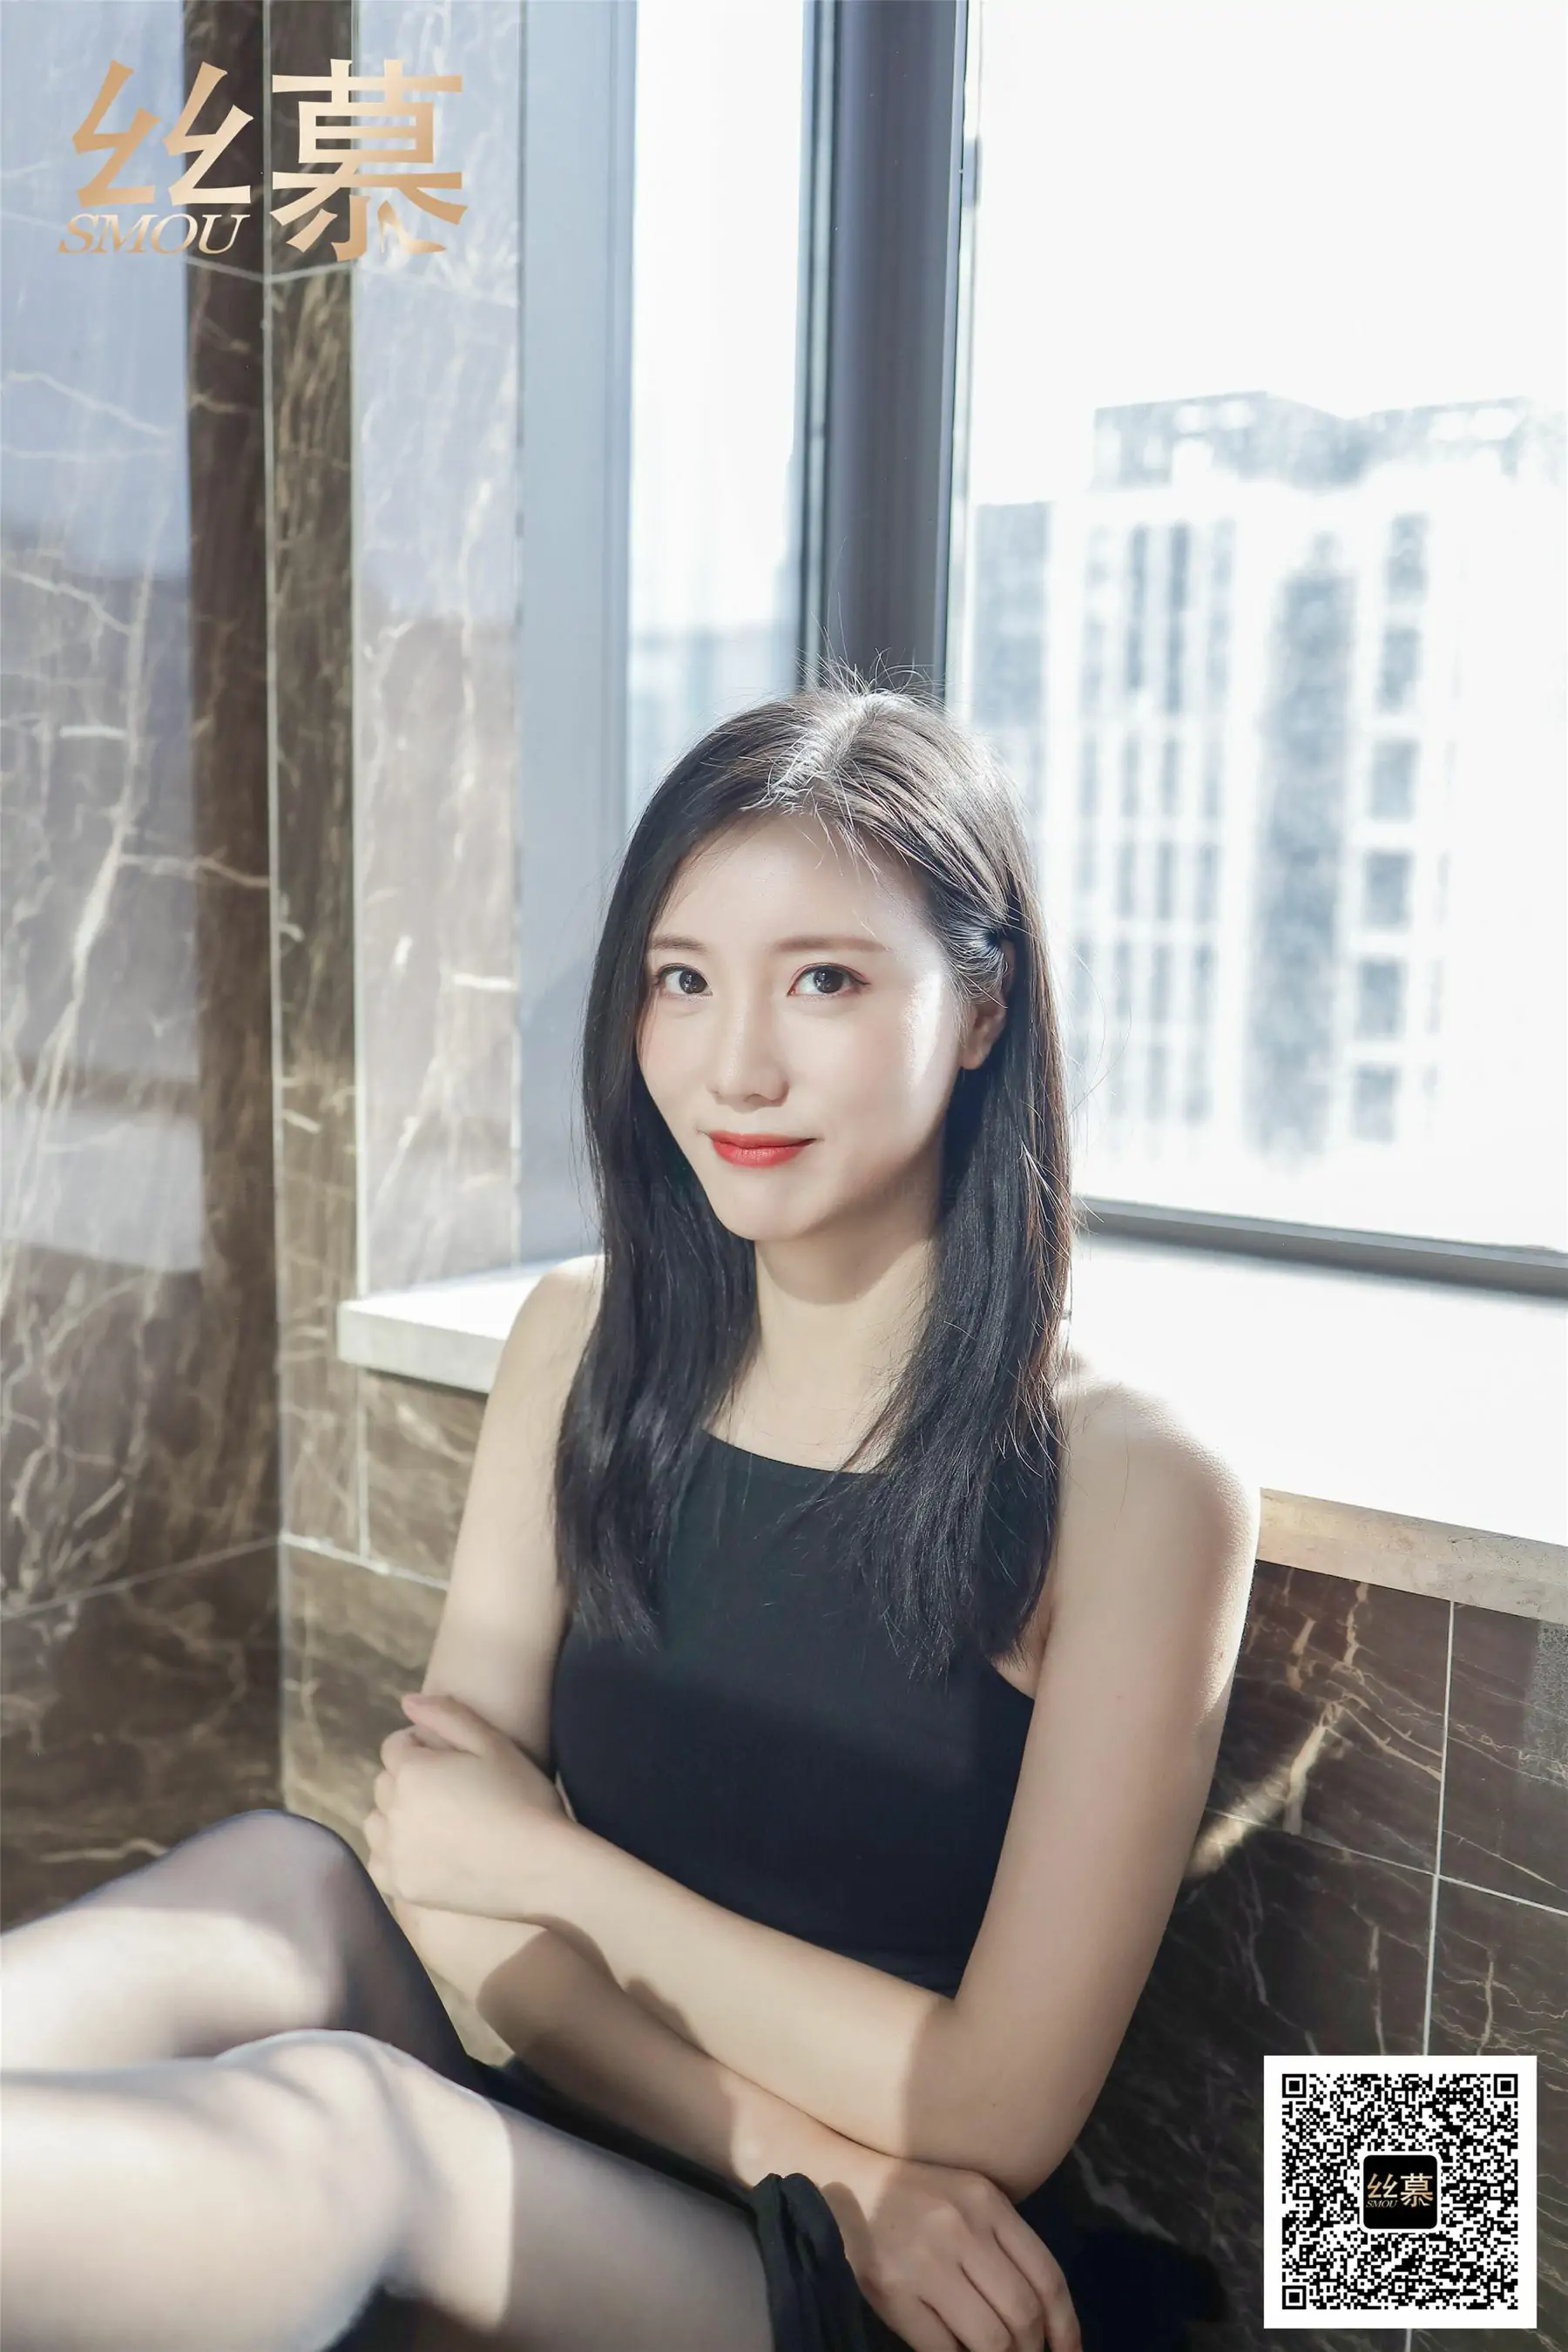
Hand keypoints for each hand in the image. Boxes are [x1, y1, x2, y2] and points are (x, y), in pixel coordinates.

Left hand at [362, 1691, 568, 1915]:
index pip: (395, 1747)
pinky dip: (393, 1855)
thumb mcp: (493, 1744)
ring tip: (435, 1823)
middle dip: (408, 1780)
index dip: (421, 1748)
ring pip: (377, 1823)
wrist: (539, 1866)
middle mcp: (393, 1810)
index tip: (451, 1762)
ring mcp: (395, 1852)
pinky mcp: (401, 1886)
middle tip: (449, 1792)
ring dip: (396, 1816)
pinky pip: (379, 1863)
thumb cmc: (522, 1798)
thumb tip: (407, 1701)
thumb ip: (447, 1716)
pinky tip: (424, 1854)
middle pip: (385, 1784)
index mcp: (412, 1770)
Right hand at [821, 2148, 1079, 2351]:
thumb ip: (1002, 2246)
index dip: (1066, 2328)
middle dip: (1031, 2351)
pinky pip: (943, 2349)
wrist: (842, 2183)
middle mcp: (962, 2228)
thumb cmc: (913, 2197)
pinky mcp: (893, 2291)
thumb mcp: (967, 2201)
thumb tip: (1040, 2320)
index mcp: (987, 2203)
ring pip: (990, 2339)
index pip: (1047, 2278)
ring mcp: (926, 2261)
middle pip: (1023, 2314)